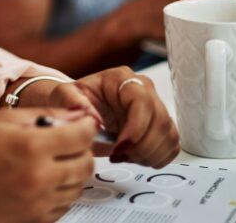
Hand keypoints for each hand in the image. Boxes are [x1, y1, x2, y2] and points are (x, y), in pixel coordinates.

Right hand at [0, 108, 95, 222]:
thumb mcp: (3, 119)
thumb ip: (45, 115)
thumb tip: (77, 116)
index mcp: (32, 146)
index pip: (83, 134)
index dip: (86, 125)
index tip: (83, 124)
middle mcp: (40, 178)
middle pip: (86, 163)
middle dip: (82, 149)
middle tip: (69, 142)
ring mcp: (39, 204)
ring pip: (79, 187)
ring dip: (73, 172)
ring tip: (52, 161)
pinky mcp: (35, 222)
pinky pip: (64, 206)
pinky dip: (61, 192)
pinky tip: (43, 180)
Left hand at [33, 68, 179, 167]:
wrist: (78, 106)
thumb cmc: (73, 99)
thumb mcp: (64, 96)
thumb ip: (74, 103)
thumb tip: (93, 120)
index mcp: (122, 78)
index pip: (142, 102)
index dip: (136, 128)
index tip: (120, 147)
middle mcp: (143, 89)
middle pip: (160, 120)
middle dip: (142, 146)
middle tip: (120, 156)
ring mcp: (154, 106)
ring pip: (168, 134)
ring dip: (149, 153)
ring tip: (125, 157)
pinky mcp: (159, 124)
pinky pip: (171, 144)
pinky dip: (157, 156)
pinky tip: (136, 157)